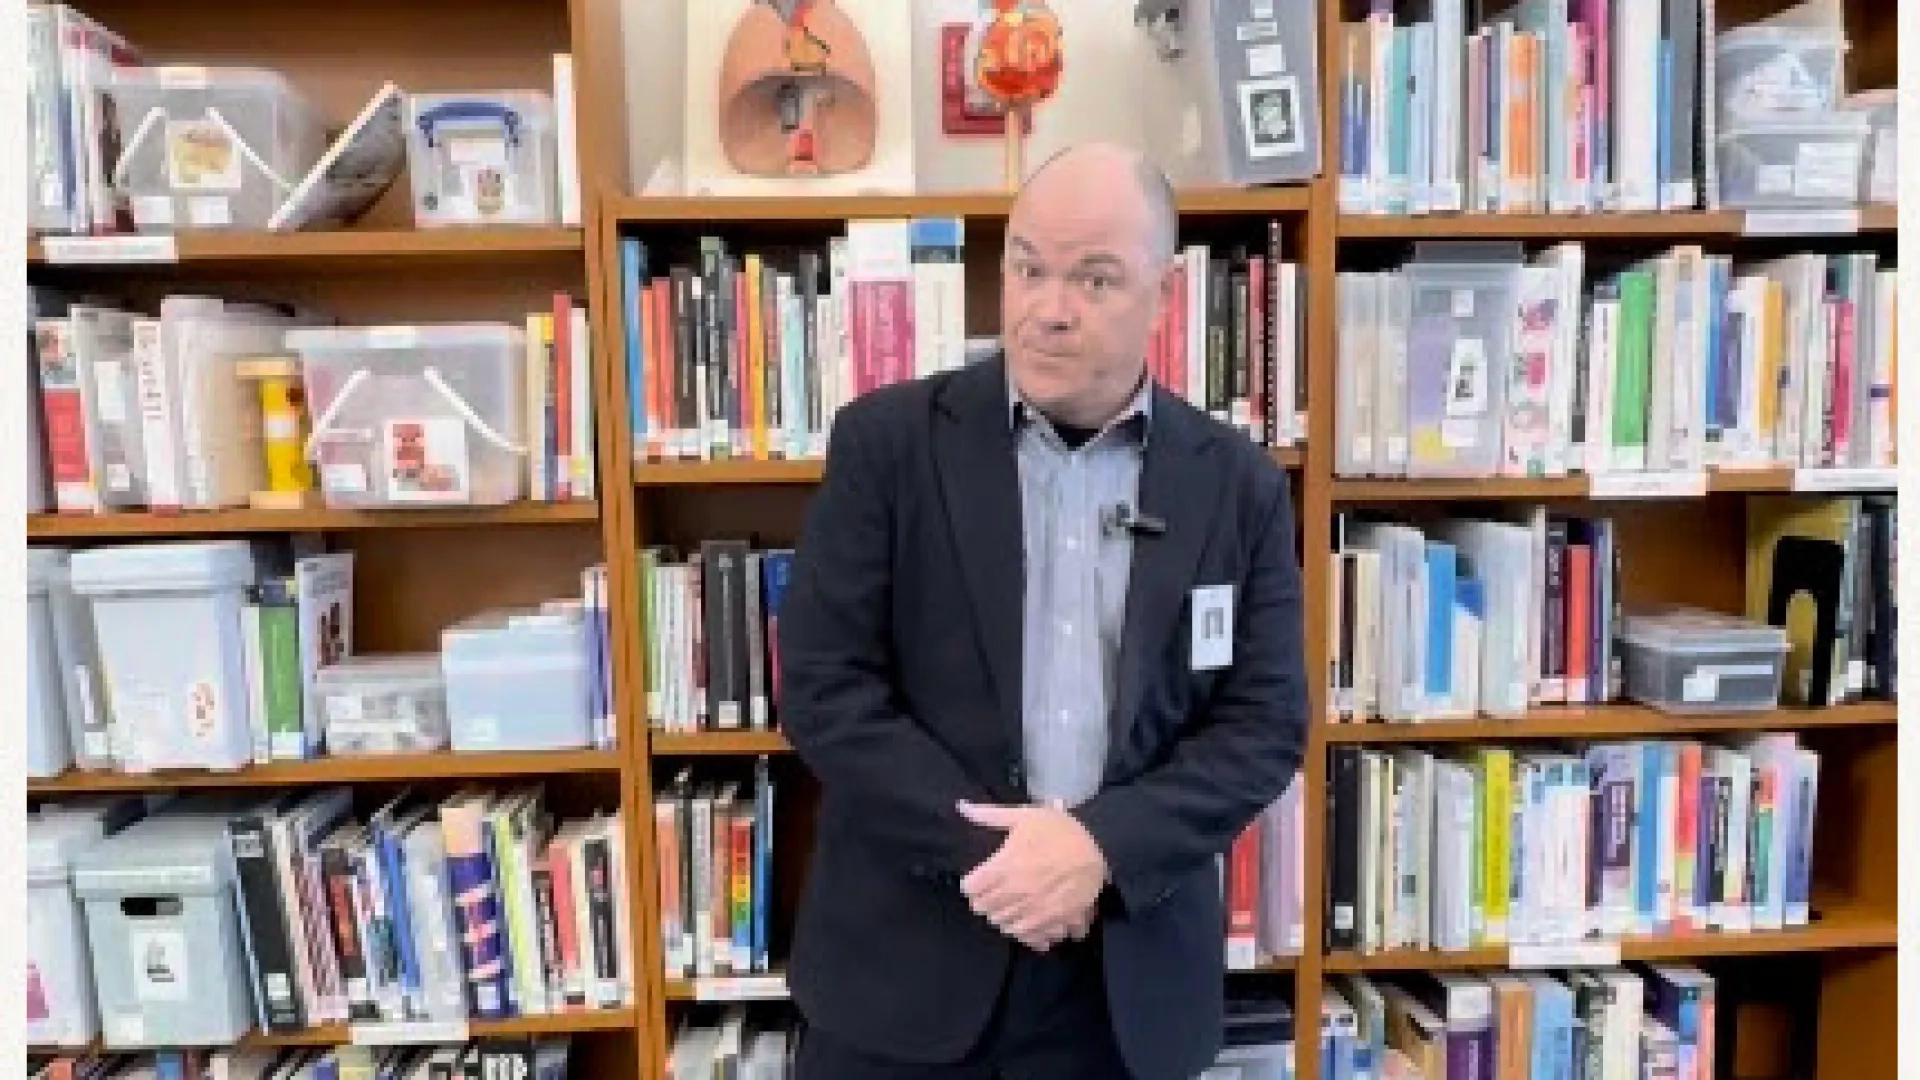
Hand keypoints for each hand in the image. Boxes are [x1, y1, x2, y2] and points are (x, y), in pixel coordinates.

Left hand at [956, 801, 1107, 951]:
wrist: (1099, 845)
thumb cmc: (1060, 829)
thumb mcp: (1024, 815)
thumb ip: (990, 815)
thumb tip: (961, 807)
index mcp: (1004, 865)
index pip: (971, 888)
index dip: (971, 883)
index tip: (978, 879)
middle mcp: (1016, 891)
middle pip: (984, 908)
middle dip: (985, 900)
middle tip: (995, 891)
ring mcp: (1035, 909)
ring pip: (1003, 924)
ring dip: (1003, 915)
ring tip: (1011, 905)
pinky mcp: (1054, 921)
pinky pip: (1028, 936)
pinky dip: (1025, 931)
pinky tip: (1028, 919)